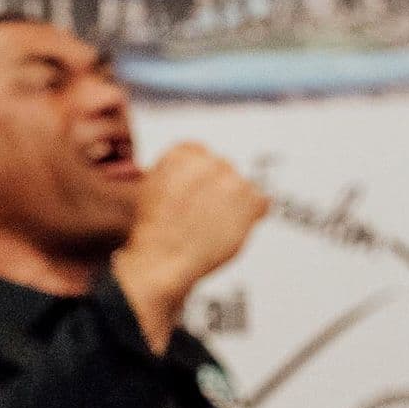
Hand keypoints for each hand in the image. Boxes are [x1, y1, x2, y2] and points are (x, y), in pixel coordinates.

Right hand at [111, 142, 267, 351]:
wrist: (165, 255)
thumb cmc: (154, 230)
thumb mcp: (147, 191)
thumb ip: (170, 176)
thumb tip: (184, 178)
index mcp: (181, 155)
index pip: (198, 152)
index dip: (197, 176)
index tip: (195, 189)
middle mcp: (209, 161)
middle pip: (222, 169)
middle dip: (215, 189)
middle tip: (202, 212)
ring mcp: (232, 180)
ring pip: (242, 187)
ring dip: (233, 203)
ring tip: (213, 224)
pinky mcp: (251, 200)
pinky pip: (261, 203)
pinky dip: (250, 216)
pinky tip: (230, 228)